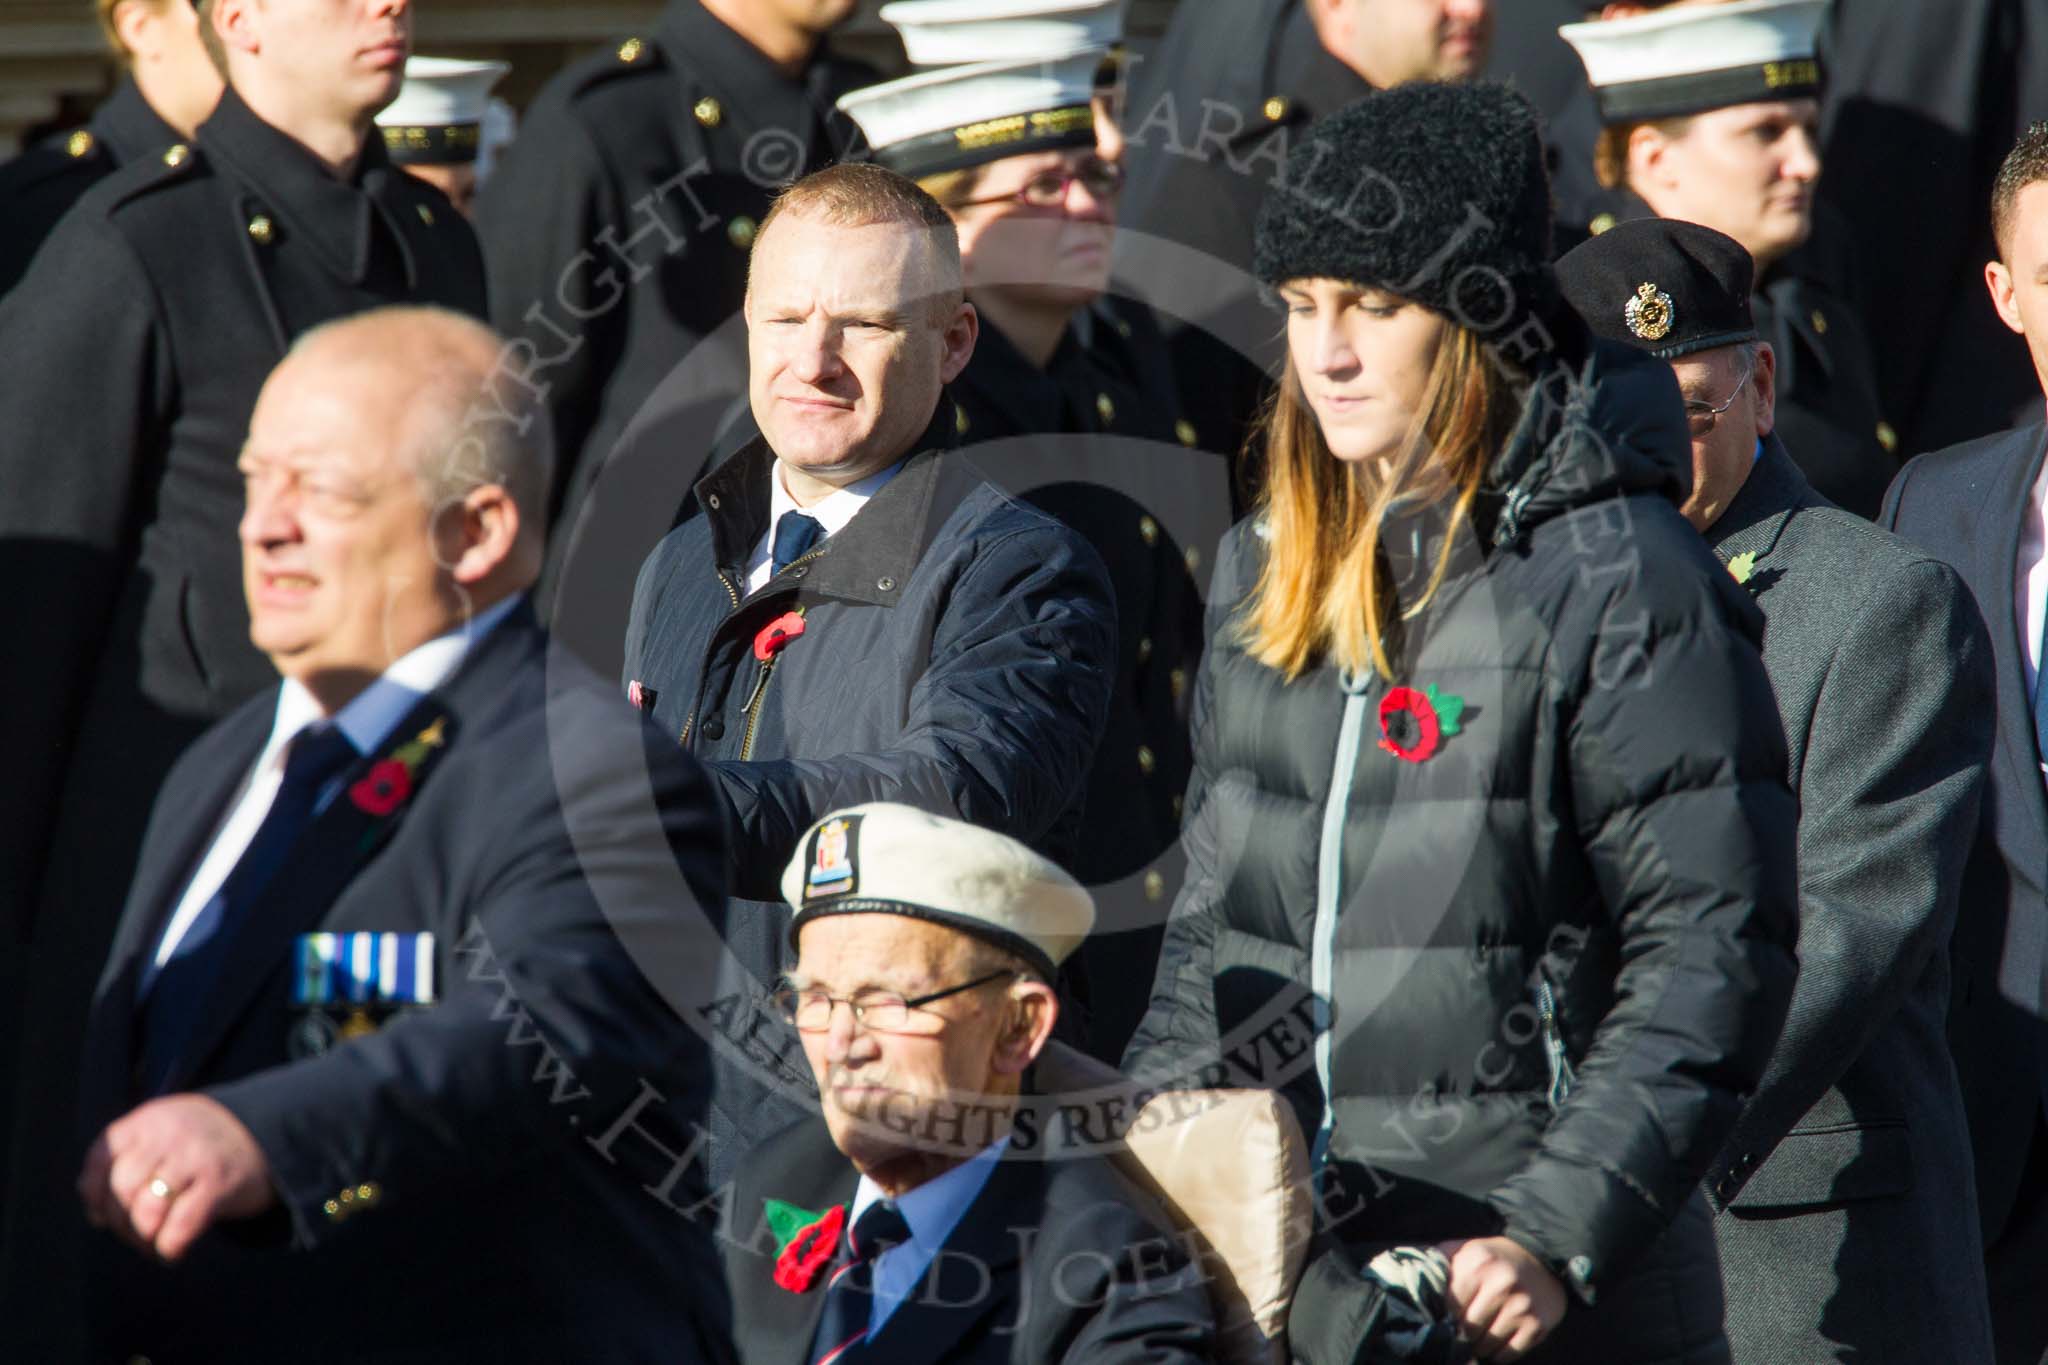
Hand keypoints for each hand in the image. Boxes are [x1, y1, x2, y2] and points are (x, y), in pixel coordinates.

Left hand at [78, 1094, 275, 1261]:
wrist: (273, 1132)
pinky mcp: (220, 1184)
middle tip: (133, 1236)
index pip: (102, 1158)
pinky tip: (173, 1250)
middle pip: (122, 1189)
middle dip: (120, 1223)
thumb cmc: (207, 1142)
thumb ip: (130, 1154)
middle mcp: (170, 1134)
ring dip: (144, 1238)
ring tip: (153, 1244)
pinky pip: (180, 1227)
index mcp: (150, 1119)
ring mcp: (196, 1158)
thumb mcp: (166, 1131)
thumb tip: (94, 1206)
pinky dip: (169, 1248)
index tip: (101, 1216)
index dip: (94, 1195)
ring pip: (147, 1211)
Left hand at [1433, 1235, 1566, 1361]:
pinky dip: (1499, 1355)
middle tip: (1460, 1333)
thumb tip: (1404, 1281)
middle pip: (1467, 1329)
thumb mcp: (1464, 1250)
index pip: (1449, 1306)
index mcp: (1478, 1263)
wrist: (1540, 1256)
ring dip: (1479, 1347)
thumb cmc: (1492, 1258)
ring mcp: (1521, 1306)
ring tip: (1477, 1338)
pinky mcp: (1537, 1324)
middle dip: (1461, 1335)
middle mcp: (1501, 1284)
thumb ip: (1437, 1263)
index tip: (1445, 1320)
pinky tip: (1496, 1344)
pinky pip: (1509, 1354)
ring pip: (1487, 1345)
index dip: (1445, 1317)